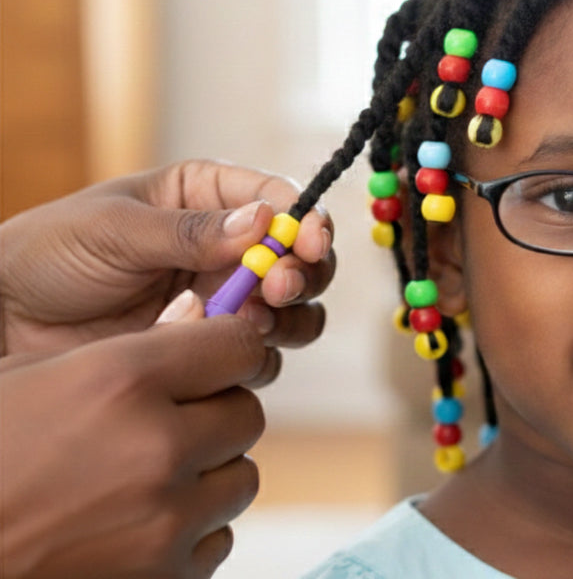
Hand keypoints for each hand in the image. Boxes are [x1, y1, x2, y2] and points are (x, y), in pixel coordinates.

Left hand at [0, 160, 333, 359]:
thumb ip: (190, 231)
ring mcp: (222, 300)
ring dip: (288, 317)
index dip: (306, 222)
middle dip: (303, 273)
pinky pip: (257, 355)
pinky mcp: (209, 349)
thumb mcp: (115, 229)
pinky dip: (252, 354)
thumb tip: (264, 220)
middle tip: (278, 287)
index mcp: (206, 197)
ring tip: (253, 319)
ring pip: (294, 311)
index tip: (309, 243)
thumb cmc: (49, 254)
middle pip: (302, 259)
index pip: (280, 200)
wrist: (3, 321)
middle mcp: (227, 248)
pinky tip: (218, 348)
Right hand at [0, 292, 265, 578]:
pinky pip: (216, 538)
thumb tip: (199, 313)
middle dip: (215, 414)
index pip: (238, 346)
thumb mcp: (31, 376)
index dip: (227, 350)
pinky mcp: (164, 577)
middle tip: (168, 422)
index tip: (212, 360)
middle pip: (247, 415)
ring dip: (206, 474)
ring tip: (142, 476)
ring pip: (240, 478)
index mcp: (121, 382)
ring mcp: (164, 520)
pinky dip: (189, 531)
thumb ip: (129, 349)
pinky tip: (132, 522)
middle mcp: (155, 448)